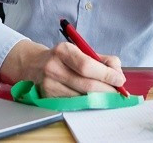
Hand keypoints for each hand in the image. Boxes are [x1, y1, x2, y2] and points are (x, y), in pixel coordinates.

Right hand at [0, 40, 126, 96]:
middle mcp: (53, 67)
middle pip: (86, 84)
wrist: (33, 64)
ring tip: (108, 95)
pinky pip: (73, 103)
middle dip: (107, 90)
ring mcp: (49, 84)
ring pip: (81, 97)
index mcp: (63, 50)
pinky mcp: (47, 97)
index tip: (120, 80)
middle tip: (118, 91)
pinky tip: (93, 98)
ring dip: (99, 98)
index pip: (87, 65)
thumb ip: (102, 59)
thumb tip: (117, 73)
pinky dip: (87, 102)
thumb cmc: (62, 57)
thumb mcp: (80, 50)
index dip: (106, 74)